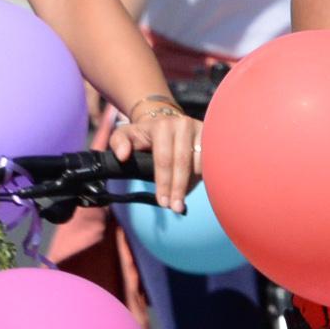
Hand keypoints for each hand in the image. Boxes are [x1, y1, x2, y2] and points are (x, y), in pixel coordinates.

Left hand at [107, 97, 200, 212]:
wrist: (167, 120)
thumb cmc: (145, 133)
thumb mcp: (126, 134)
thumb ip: (118, 142)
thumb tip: (123, 155)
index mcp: (163, 126)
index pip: (164, 159)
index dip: (163, 182)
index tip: (163, 202)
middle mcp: (183, 125)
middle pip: (183, 163)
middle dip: (179, 188)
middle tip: (175, 208)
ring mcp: (200, 129)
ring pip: (199, 163)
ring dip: (192, 185)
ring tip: (183, 200)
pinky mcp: (211, 136)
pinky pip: (211, 161)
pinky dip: (204, 176)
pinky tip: (197, 188)